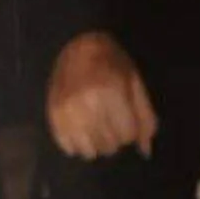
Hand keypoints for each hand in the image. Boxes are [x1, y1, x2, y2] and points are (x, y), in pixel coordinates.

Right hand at [47, 31, 157, 159]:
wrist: (77, 45)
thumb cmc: (111, 63)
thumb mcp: (135, 83)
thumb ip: (145, 118)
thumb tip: (146, 152)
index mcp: (112, 92)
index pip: (128, 135)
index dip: (130, 128)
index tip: (125, 117)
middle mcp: (88, 104)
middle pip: (110, 146)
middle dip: (115, 136)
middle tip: (110, 119)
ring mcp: (68, 111)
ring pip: (89, 152)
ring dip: (97, 143)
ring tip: (96, 126)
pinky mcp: (53, 115)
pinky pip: (68, 148)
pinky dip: (77, 144)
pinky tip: (81, 128)